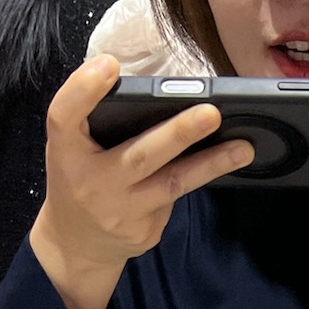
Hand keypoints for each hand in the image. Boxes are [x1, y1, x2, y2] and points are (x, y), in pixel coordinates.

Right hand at [29, 55, 255, 308]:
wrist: (76, 245)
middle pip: (140, 155)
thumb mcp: (72, 146)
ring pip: (172, 183)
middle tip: (211, 112)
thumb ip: (95, 120)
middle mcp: (91, 184)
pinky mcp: (145, 231)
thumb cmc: (78, 177)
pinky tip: (220, 163)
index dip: (85, 88)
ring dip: (211, 164)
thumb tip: (161, 93)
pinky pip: (175, 197)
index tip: (110, 64)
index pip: (65, 114)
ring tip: (243, 148)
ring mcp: (120, 212)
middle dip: (178, 133)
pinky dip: (197, 176)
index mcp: (65, 150)